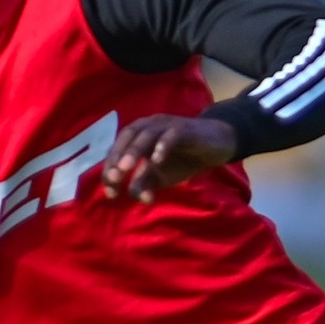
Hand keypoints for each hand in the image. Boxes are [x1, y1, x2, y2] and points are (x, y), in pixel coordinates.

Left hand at [100, 113, 238, 203]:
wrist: (214, 147)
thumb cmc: (181, 159)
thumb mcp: (160, 176)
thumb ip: (145, 184)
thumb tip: (136, 198)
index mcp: (138, 136)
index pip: (118, 149)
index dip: (111, 168)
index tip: (110, 191)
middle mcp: (149, 126)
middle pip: (128, 136)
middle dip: (118, 156)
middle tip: (114, 178)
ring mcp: (167, 125)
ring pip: (147, 133)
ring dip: (134, 150)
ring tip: (126, 168)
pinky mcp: (185, 129)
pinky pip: (172, 135)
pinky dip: (163, 146)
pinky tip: (157, 160)